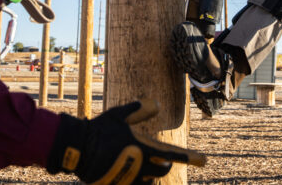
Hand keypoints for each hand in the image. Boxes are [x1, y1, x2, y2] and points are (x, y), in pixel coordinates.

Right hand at [47, 99, 205, 183]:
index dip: (190, 157)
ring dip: (150, 175)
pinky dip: (136, 181)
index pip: (172, 154)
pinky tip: (127, 172)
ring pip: (150, 181)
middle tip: (160, 159)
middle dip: (164, 165)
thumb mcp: (120, 115)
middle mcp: (139, 166)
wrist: (77, 148)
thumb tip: (157, 104)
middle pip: (163, 170)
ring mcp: (129, 179)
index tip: (204, 160)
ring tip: (144, 166)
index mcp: (143, 148)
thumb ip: (140, 110)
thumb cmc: (100, 129)